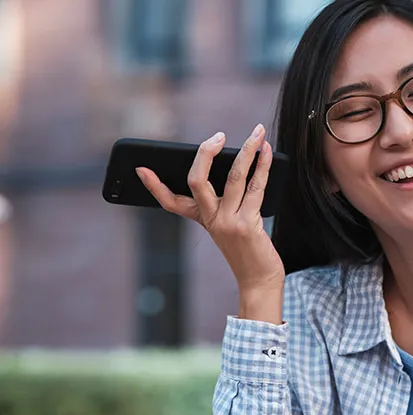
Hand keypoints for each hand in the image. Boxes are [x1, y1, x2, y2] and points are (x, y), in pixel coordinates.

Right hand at [136, 124, 284, 322]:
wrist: (259, 280)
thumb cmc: (248, 250)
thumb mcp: (232, 225)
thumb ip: (230, 201)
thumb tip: (241, 164)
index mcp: (203, 220)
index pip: (171, 202)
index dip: (154, 186)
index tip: (141, 169)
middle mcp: (211, 220)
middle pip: (197, 180)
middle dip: (206, 152)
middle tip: (218, 135)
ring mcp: (228, 222)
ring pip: (233, 177)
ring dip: (248, 150)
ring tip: (257, 132)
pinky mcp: (247, 225)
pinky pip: (256, 186)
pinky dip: (263, 165)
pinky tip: (268, 151)